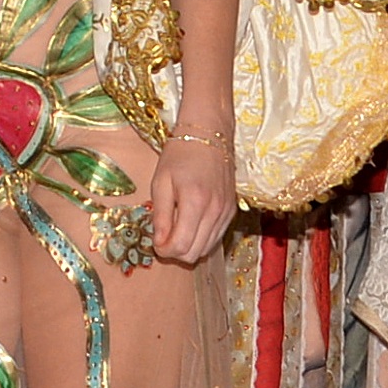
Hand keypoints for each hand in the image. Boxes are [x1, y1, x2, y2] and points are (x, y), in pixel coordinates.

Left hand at [151, 131, 235, 264]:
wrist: (209, 134)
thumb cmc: (180, 154)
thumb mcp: (161, 182)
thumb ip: (160, 216)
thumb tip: (159, 243)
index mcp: (195, 202)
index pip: (181, 246)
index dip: (164, 250)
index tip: (155, 242)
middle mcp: (215, 210)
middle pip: (195, 253)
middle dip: (175, 252)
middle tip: (163, 237)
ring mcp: (226, 212)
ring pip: (206, 249)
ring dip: (188, 247)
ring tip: (176, 229)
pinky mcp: (231, 211)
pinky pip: (216, 238)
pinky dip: (201, 238)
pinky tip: (190, 224)